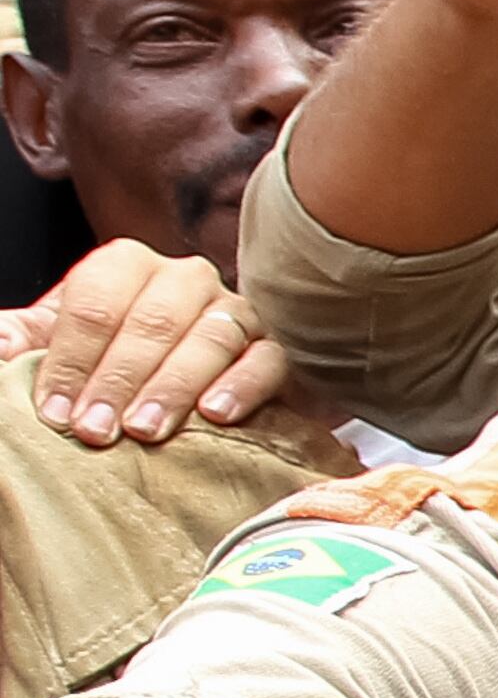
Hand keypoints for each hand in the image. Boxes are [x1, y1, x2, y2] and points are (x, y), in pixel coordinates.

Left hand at [1, 239, 288, 446]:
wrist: (175, 386)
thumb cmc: (106, 362)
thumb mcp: (57, 345)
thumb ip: (25, 340)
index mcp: (125, 266)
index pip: (96, 301)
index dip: (72, 358)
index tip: (55, 411)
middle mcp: (184, 279)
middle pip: (153, 319)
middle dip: (119, 379)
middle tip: (95, 430)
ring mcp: (234, 311)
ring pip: (211, 337)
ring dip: (174, 386)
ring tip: (147, 431)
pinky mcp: (273, 350)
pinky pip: (266, 360)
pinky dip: (242, 386)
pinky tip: (215, 415)